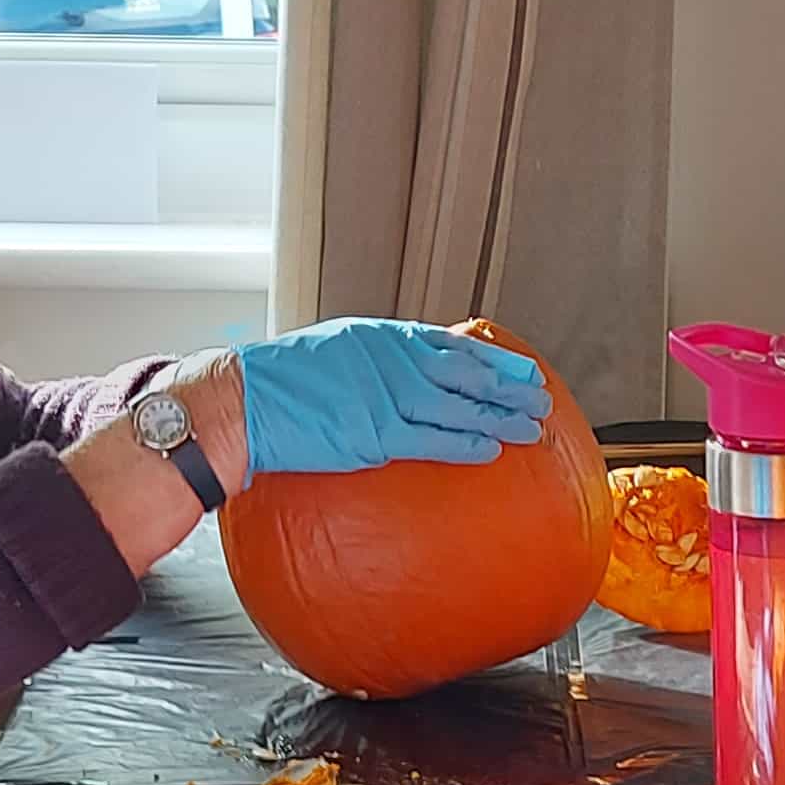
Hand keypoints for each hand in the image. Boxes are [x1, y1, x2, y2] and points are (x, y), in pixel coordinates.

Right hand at [237, 320, 549, 475]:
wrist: (244, 401)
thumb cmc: (283, 382)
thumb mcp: (337, 350)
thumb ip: (378, 360)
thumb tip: (411, 377)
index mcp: (383, 336)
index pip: (454, 344)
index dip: (495, 358)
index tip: (524, 370)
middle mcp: (391, 359)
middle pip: (467, 373)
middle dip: (509, 387)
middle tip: (541, 401)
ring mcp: (386, 395)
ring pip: (459, 406)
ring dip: (500, 418)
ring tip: (530, 429)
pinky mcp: (375, 433)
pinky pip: (433, 440)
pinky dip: (466, 443)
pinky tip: (491, 449)